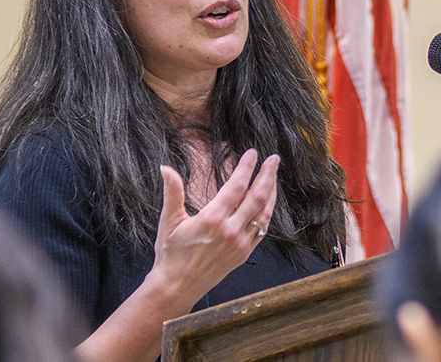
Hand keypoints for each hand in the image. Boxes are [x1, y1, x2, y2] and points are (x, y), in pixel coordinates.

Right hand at [147, 149, 278, 302]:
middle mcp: (230, 230)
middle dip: (268, 175)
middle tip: (274, 159)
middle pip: (257, 196)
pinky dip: (267, 214)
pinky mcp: (243, 254)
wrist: (176, 286)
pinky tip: (268, 203)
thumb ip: (172, 192)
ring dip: (271, 193)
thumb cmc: (171, 254)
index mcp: (212, 219)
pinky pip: (261, 230)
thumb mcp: (169, 221)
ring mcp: (240, 243)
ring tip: (274, 177)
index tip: (252, 153)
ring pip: (263, 213)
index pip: (236, 186)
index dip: (246, 167)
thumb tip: (166, 168)